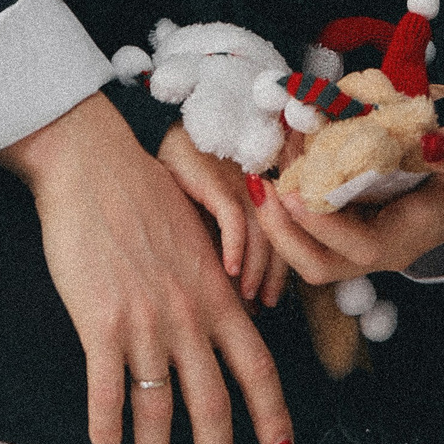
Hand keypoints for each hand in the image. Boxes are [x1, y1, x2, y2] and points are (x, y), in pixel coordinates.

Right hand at [0, 93, 293, 443]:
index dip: (273, 418)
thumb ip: (210, 284)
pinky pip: (106, 392)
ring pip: (158, 408)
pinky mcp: (101, 322)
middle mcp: (189, 314)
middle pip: (212, 403)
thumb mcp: (195, 237)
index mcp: (217, 293)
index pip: (258, 368)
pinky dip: (106, 427)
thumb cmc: (142, 193)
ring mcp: (145, 321)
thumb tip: (220, 321)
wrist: (93, 163)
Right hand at [157, 123, 288, 311]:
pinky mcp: (217, 180)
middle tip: (262, 303)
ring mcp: (239, 182)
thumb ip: (227, 243)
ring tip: (247, 295)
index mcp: (261, 192)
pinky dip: (234, 247)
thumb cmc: (185, 181)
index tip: (268, 298)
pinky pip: (234, 220)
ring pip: (261, 233)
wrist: (160, 140)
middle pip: (278, 237)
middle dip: (271, 275)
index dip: (279, 271)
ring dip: (255, 268)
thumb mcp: (211, 213)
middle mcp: (257, 186)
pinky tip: (228, 270)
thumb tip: (243, 293)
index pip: (283, 236)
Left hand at [253, 120, 443, 284]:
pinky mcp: (351, 219)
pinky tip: (280, 156)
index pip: (357, 248)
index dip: (322, 224)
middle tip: (261, 181)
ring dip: (279, 211)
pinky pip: (310, 220)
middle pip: (318, 263)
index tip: (292, 190)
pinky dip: (289, 194)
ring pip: (306, 247)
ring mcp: (362, 236)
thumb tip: (431, 143)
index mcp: (407, 238)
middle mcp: (378, 248)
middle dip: (282, 230)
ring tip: (265, 162)